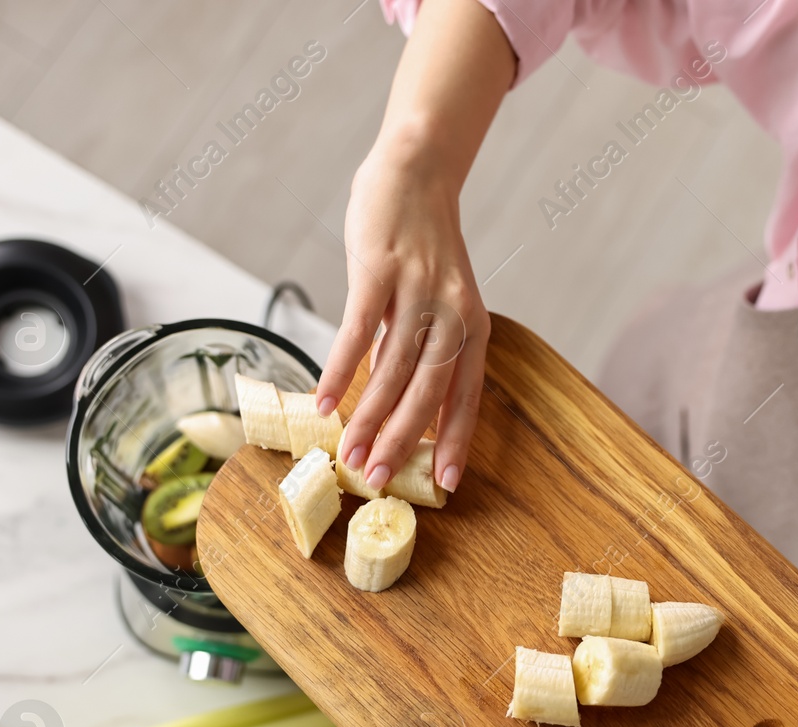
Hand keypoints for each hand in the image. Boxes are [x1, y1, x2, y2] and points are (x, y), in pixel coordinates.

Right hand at [316, 142, 488, 493]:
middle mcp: (452, 314)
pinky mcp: (379, 270)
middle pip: (427, 391)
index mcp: (473, 327)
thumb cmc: (424, 245)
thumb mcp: (441, 302)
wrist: (417, 173)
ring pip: (391, 369)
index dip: (454, 441)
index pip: (466, 397)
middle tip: (376, 479)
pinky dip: (339, 370)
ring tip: (347, 452)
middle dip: (399, 440)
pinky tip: (324, 402)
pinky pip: (357, 331)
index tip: (443, 484)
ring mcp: (416, 291)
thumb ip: (425, 350)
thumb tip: (396, 404)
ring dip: (367, 416)